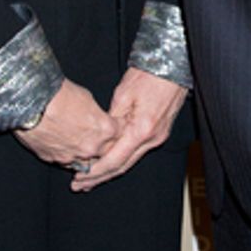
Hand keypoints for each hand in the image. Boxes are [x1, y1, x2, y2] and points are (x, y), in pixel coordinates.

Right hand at [14, 80, 117, 168]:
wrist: (31, 102)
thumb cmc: (58, 95)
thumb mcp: (86, 98)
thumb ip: (95, 114)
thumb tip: (95, 118)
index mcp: (104, 130)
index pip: (120, 133)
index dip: (116, 128)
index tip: (114, 125)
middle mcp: (92, 148)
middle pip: (106, 151)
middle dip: (104, 145)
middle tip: (97, 136)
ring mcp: (73, 157)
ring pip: (85, 161)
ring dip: (84, 154)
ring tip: (76, 141)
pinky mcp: (54, 160)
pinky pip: (66, 162)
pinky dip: (66, 156)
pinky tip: (61, 145)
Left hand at [70, 69, 186, 189]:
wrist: (171, 66)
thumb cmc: (148, 75)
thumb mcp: (122, 95)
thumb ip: (110, 121)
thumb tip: (99, 138)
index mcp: (141, 130)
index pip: (114, 159)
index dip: (95, 171)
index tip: (79, 177)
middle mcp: (152, 138)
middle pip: (122, 166)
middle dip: (100, 177)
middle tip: (80, 185)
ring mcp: (157, 137)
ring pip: (130, 161)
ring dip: (110, 171)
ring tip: (90, 179)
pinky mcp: (159, 133)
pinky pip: (136, 152)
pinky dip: (121, 160)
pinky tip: (109, 163)